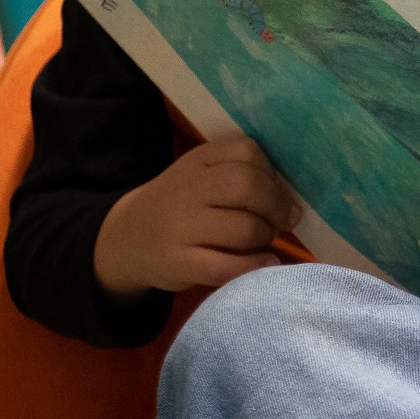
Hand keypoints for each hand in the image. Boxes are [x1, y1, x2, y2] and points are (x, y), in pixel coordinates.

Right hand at [93, 136, 303, 301]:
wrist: (126, 239)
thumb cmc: (183, 206)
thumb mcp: (202, 175)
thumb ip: (241, 173)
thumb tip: (293, 195)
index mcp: (198, 161)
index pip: (246, 151)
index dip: (271, 173)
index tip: (276, 191)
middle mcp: (187, 190)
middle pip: (247, 186)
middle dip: (276, 206)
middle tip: (282, 220)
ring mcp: (180, 227)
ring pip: (244, 228)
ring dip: (266, 236)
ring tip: (264, 239)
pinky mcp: (179, 263)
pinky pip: (228, 266)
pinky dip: (255, 265)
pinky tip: (265, 262)